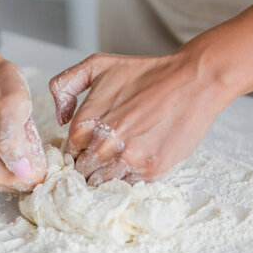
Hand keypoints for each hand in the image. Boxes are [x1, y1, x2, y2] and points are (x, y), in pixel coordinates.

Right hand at [0, 45, 45, 191]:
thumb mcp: (12, 102)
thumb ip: (14, 136)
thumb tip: (20, 169)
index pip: (31, 180)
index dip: (39, 158)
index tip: (31, 135)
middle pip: (18, 183)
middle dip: (26, 159)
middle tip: (20, 130)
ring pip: (7, 181)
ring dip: (14, 160)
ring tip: (9, 133)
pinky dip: (2, 161)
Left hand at [49, 47, 234, 185]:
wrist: (193, 81)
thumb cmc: (146, 74)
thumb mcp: (98, 66)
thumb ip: (65, 86)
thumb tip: (60, 119)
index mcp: (85, 125)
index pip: (69, 153)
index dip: (80, 150)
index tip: (91, 147)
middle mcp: (103, 147)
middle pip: (84, 172)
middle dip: (91, 166)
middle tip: (107, 155)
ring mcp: (128, 161)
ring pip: (104, 184)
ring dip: (110, 175)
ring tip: (123, 158)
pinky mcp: (152, 171)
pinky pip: (129, 186)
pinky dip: (130, 178)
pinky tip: (138, 162)